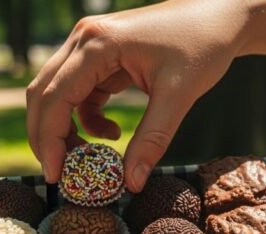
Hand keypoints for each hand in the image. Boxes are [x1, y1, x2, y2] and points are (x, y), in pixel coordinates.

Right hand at [26, 0, 248, 191]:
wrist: (221, 17)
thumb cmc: (203, 45)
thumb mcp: (178, 95)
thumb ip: (152, 140)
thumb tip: (131, 184)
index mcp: (97, 43)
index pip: (55, 97)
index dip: (49, 140)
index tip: (58, 176)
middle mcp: (85, 39)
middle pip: (44, 94)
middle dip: (48, 138)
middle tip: (62, 175)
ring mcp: (90, 46)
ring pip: (58, 95)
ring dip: (66, 130)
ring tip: (89, 159)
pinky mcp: (102, 57)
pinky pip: (80, 93)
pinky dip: (86, 119)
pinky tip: (112, 134)